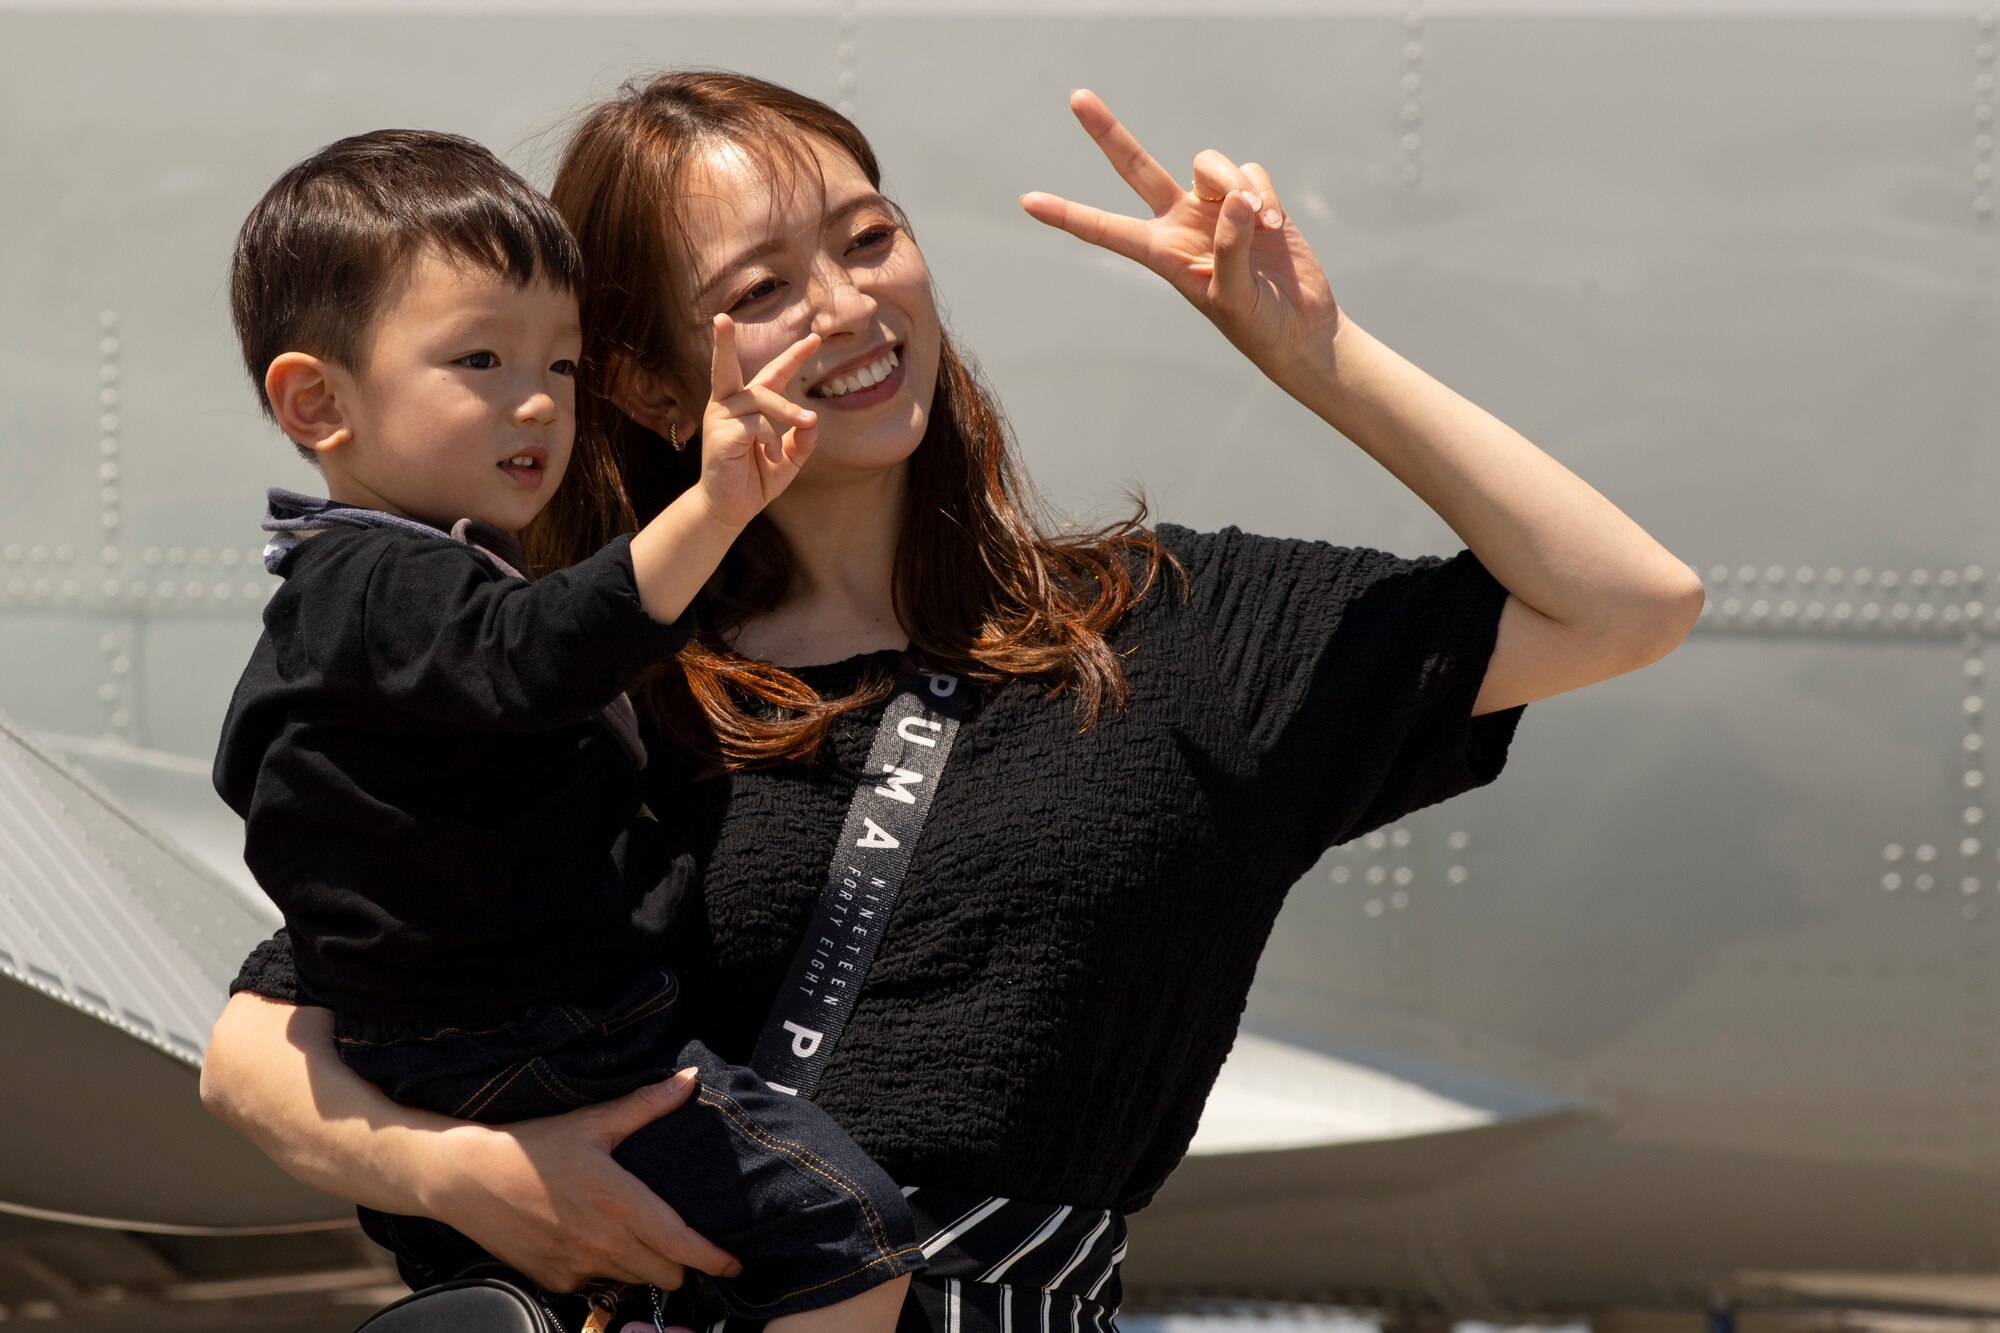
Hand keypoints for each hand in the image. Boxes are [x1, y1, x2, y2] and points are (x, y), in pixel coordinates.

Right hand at [419, 1070, 741, 1293]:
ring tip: (635, 1236)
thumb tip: (689, 1080)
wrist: (466, 1177)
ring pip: (634, 1281)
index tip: (735, 1263)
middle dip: (680, 1262)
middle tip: (678, 1240)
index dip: (715, 1260)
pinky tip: (593, 1240)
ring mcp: (579, 1266)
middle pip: (667, 1274)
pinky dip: (605, 1269)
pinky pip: (597, 1285)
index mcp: (621, 1202)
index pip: (683, 1246)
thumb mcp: (592, 1121)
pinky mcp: (555, 1279)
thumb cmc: (532, 1145)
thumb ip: (647, 1105)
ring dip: (643, 1266)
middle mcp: (604, 1242)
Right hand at [698, 315, 820, 529]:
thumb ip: (802, 439)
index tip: (814, 339)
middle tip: (721, 318)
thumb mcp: (789, 458)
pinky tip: (770, 457)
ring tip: (797, 433)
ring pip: (761, 397)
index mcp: (746, 406)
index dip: (793, 357)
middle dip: (723, 342)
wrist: (730, 509)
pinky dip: (771, 440)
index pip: (771, 375)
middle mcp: (728, 406)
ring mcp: (719, 418)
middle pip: (728, 367)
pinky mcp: (718, 434)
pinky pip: (755, 424)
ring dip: (787, 414)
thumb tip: (813, 421)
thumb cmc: (756, 480)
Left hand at [1021, 90, 1341, 384]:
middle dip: (1108, 132)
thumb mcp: (1234, 295)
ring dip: (1235, 184)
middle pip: (1136, 166)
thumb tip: (1238, 201)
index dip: (1068, 214)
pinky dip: (1264, 192)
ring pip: (1209, 164)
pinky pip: (1250, 172)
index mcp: (1161, 253)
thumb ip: (1229, 247)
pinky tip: (1276, 224)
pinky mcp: (1253, 198)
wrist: (1299, 328)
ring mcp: (1215, 207)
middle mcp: (1181, 222)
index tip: (1027, 202)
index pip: (1106, 228)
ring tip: (1261, 222)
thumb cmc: (1257, 323)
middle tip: (1076, 98)